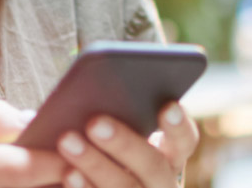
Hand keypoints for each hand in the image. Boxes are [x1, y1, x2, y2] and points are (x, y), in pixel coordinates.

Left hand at [54, 102, 198, 187]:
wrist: (107, 181)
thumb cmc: (108, 147)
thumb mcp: (124, 131)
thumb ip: (124, 109)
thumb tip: (110, 75)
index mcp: (171, 157)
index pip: (185, 140)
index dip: (178, 125)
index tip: (167, 105)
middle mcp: (163, 184)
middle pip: (153, 166)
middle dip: (125, 144)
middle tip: (95, 122)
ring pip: (126, 187)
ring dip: (96, 165)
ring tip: (66, 140)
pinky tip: (68, 173)